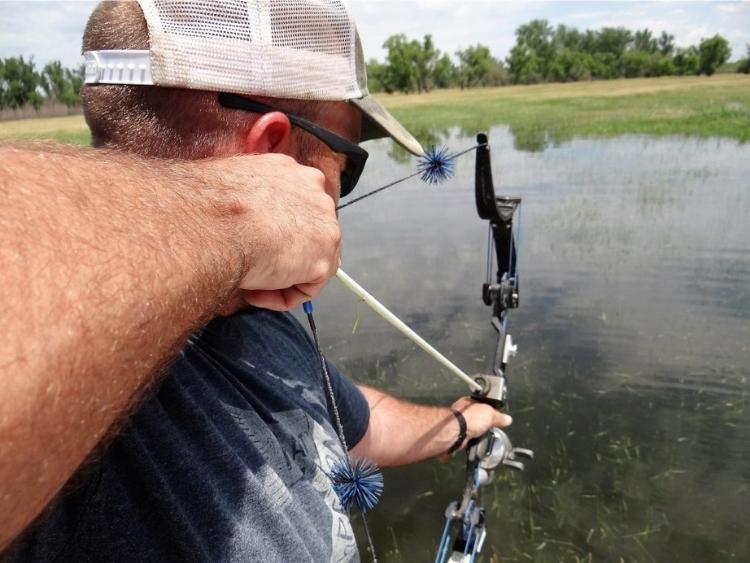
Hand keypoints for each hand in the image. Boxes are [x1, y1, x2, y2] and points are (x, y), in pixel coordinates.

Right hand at [197, 153, 340, 310]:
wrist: (210, 226)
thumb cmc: (206, 206)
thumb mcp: (227, 187)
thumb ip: (248, 199)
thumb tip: (242, 216)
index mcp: (288, 171)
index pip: (294, 206)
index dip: (273, 232)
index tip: (251, 243)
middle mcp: (314, 192)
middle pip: (307, 233)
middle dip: (283, 254)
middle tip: (253, 266)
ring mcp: (325, 225)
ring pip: (310, 261)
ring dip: (280, 277)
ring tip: (250, 282)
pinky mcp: (323, 259)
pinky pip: (307, 288)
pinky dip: (282, 297)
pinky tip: (254, 292)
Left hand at [440, 396, 511, 460]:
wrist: (455, 432)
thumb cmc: (468, 418)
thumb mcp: (490, 414)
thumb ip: (499, 417)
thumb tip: (507, 419)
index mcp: (468, 403)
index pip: (480, 405)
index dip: (487, 411)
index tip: (494, 418)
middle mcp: (460, 413)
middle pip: (473, 418)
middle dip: (480, 425)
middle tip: (487, 430)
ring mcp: (456, 425)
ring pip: (467, 430)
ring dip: (473, 435)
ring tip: (480, 439)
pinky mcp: (454, 437)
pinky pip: (462, 441)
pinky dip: (466, 444)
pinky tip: (471, 444)